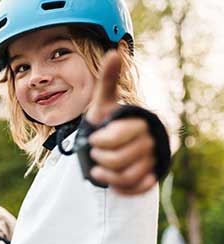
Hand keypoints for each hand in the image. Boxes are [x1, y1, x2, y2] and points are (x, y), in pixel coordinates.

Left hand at [86, 50, 156, 194]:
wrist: (111, 145)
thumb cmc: (106, 122)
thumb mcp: (103, 103)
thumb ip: (108, 80)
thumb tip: (113, 52)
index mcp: (141, 121)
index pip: (117, 138)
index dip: (100, 142)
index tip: (93, 140)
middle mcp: (152, 140)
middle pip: (120, 159)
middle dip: (100, 159)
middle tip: (95, 155)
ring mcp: (152, 159)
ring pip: (128, 175)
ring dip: (108, 176)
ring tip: (98, 170)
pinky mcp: (150, 177)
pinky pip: (138, 188)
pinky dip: (122, 188)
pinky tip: (112, 182)